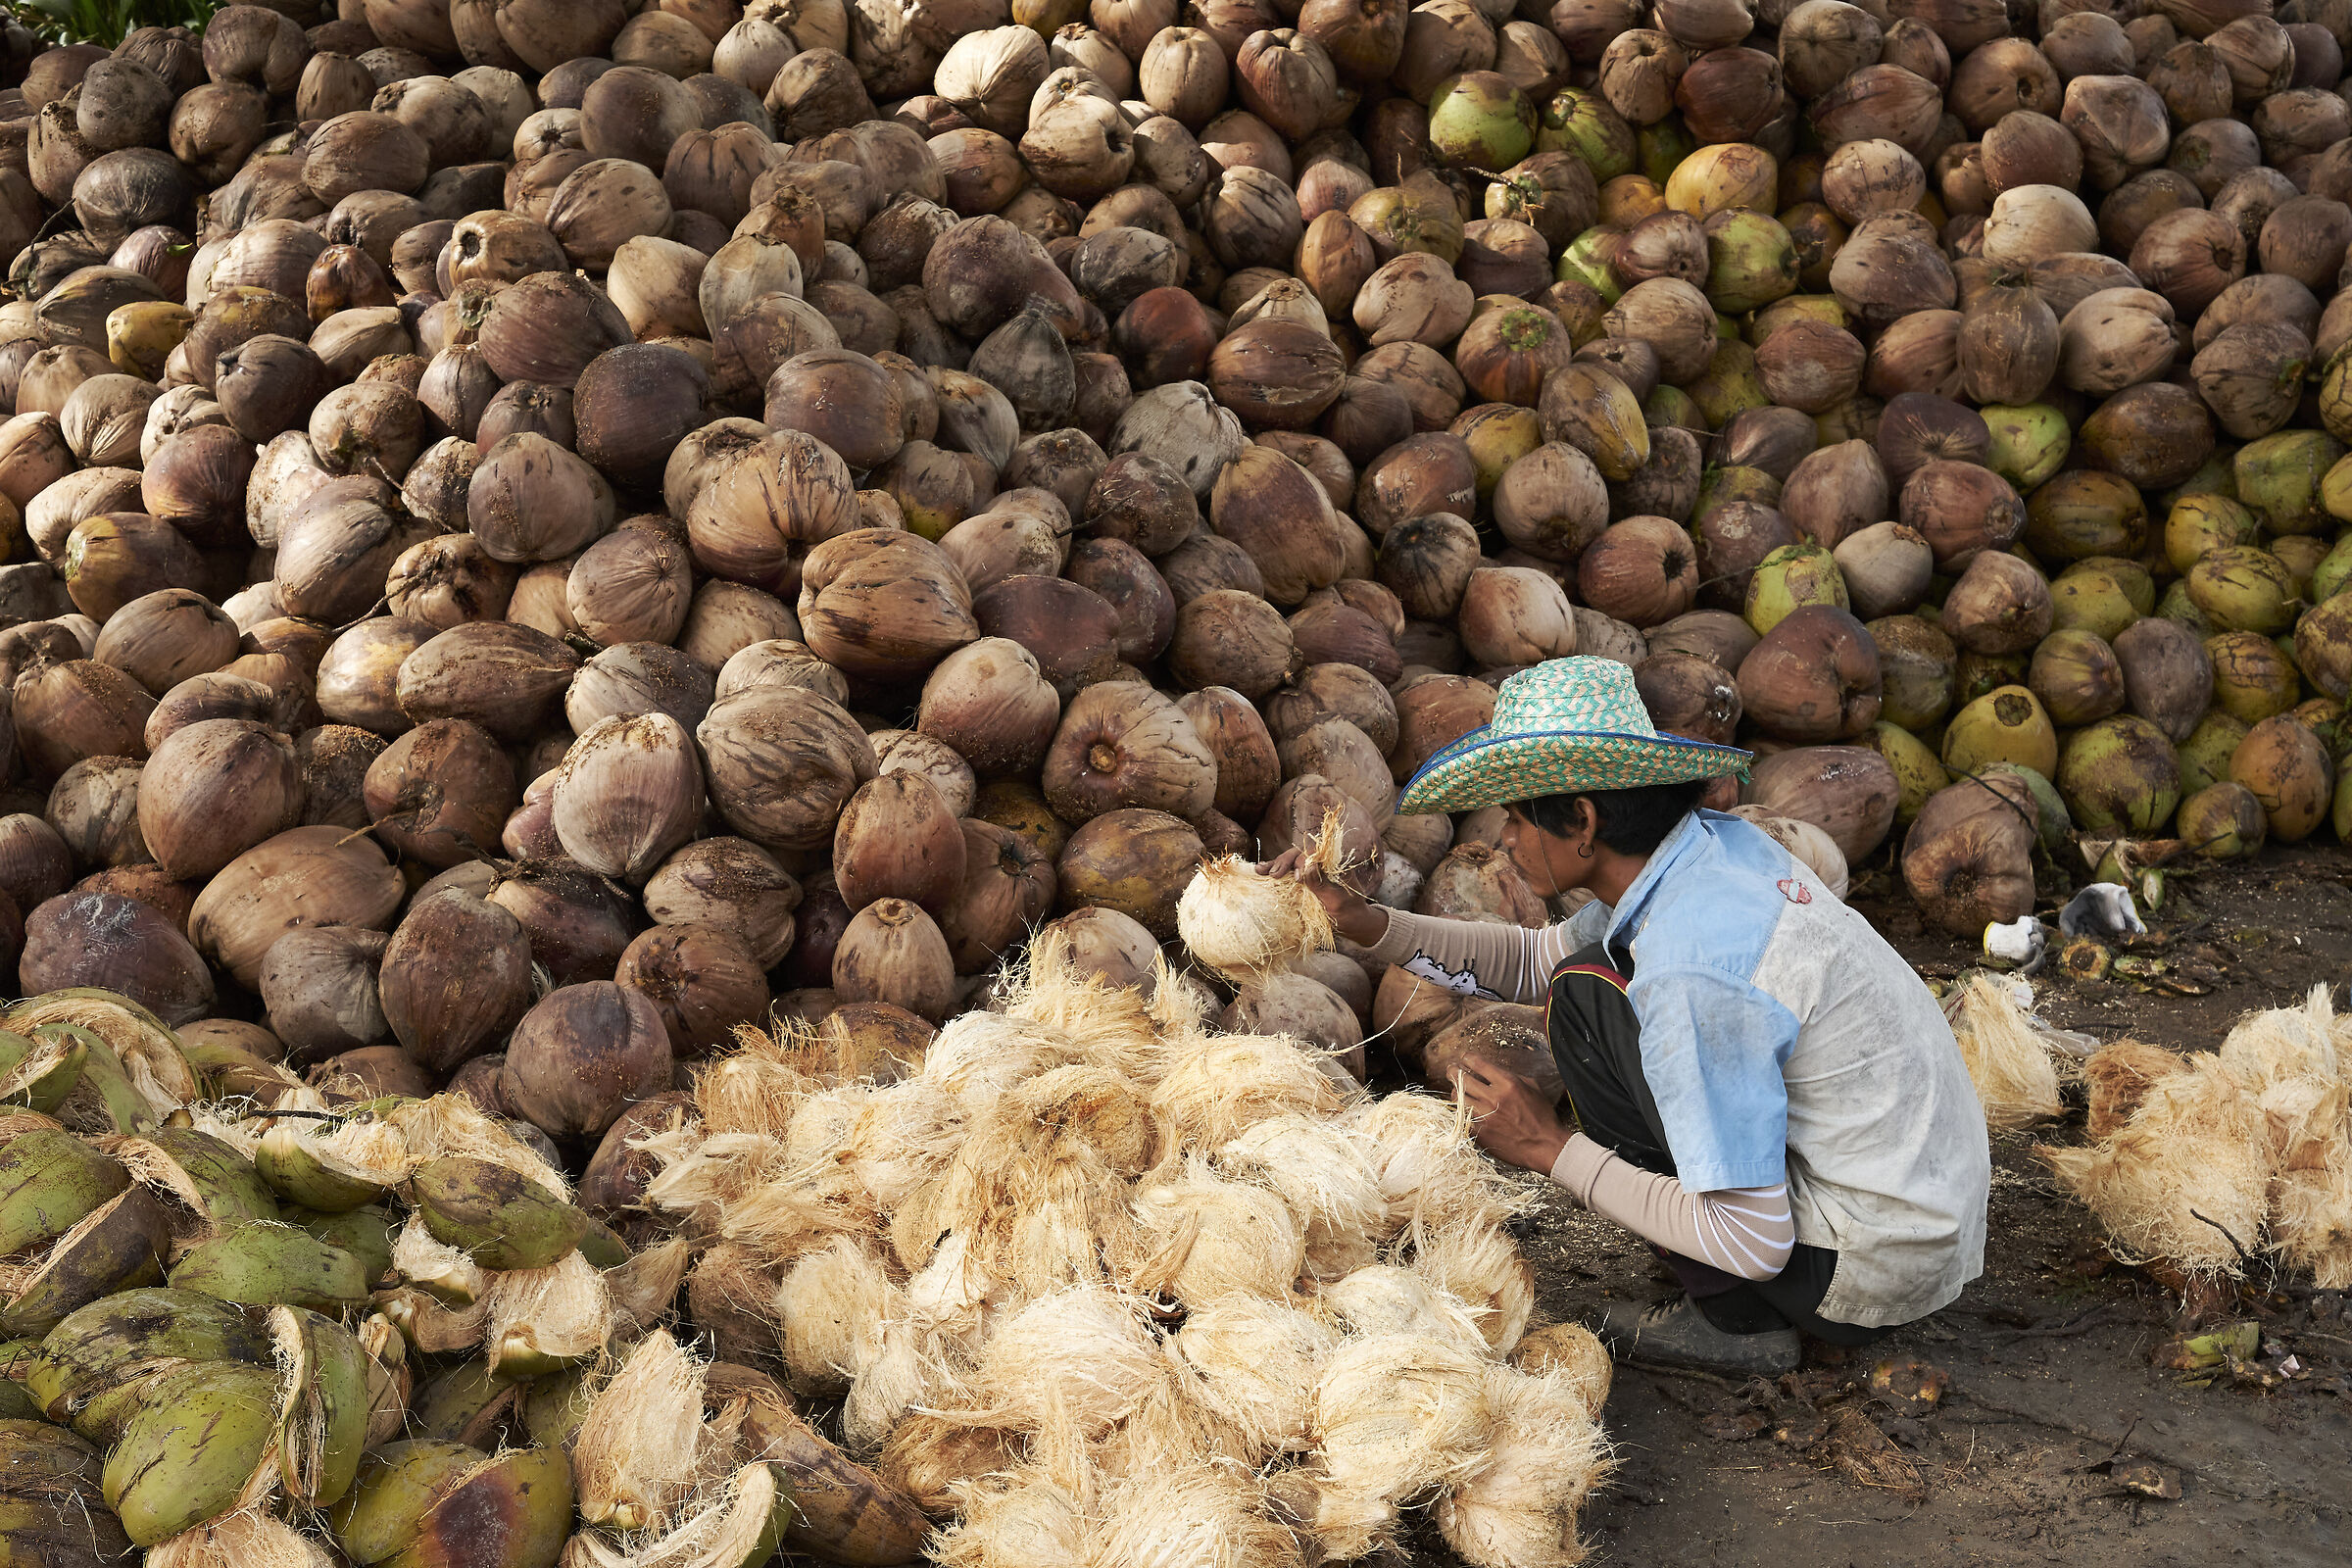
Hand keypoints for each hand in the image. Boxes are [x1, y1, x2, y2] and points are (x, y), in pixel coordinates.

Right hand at [1257, 848, 1386, 945]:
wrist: (1351, 923)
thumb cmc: (1348, 912)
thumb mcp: (1337, 900)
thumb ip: (1322, 883)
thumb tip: (1310, 865)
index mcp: (1335, 861)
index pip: (1316, 851)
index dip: (1304, 860)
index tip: (1298, 877)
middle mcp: (1322, 860)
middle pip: (1299, 853)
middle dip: (1285, 861)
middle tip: (1274, 874)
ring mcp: (1311, 869)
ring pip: (1290, 860)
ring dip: (1274, 864)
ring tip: (1260, 870)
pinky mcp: (1302, 878)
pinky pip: (1287, 871)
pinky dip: (1273, 870)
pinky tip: (1260, 870)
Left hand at [1453, 1056, 1571, 1175]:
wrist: (1544, 1145)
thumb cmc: (1542, 1117)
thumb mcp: (1533, 1088)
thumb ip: (1513, 1076)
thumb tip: (1495, 1072)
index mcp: (1507, 1083)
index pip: (1478, 1063)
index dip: (1467, 1057)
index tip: (1464, 1057)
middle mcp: (1493, 1097)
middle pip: (1461, 1078)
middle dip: (1453, 1071)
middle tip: (1451, 1069)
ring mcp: (1484, 1116)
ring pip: (1457, 1098)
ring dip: (1455, 1092)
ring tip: (1456, 1090)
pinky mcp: (1479, 1133)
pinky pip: (1461, 1118)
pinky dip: (1460, 1112)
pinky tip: (1462, 1109)